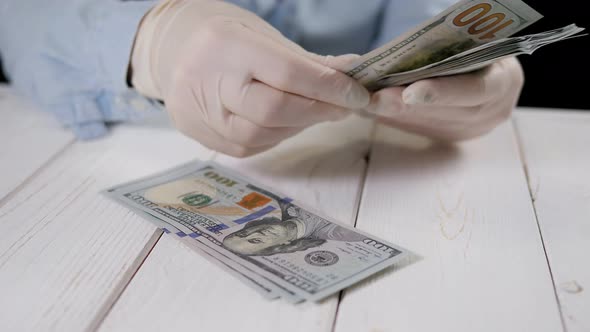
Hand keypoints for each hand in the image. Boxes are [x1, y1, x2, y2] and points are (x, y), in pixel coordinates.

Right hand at [130, 0, 369, 156]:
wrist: (175, 49)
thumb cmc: (227, 38)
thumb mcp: (265, 36)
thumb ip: (307, 61)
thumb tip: (353, 75)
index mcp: (225, 45)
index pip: (286, 74)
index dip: (327, 87)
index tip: (356, 94)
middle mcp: (206, 81)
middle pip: (272, 111)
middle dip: (316, 111)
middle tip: (342, 107)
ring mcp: (198, 113)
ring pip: (260, 135)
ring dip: (298, 127)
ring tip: (313, 112)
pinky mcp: (200, 135)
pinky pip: (247, 146)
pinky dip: (275, 137)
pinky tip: (284, 123)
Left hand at [365, 57, 523, 140]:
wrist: (487, 68)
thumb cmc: (474, 45)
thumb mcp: (470, 42)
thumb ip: (443, 48)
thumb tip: (401, 51)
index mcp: (504, 81)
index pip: (476, 91)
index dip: (442, 93)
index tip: (410, 92)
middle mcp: (492, 112)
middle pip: (445, 114)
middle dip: (405, 106)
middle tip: (374, 98)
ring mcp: (472, 129)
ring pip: (428, 125)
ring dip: (393, 114)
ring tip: (366, 102)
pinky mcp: (451, 136)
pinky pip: (420, 130)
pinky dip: (394, 118)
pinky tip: (371, 110)